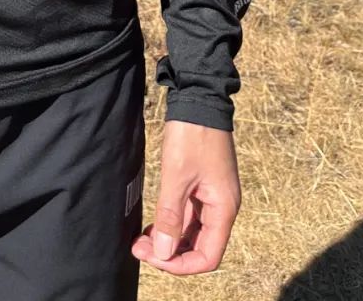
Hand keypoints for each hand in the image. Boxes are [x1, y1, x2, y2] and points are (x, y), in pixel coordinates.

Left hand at [131, 118, 241, 274]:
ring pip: (192, 232)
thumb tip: (163, 253)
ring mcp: (212, 196)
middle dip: (169, 252)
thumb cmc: (192, 135)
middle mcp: (222, 207)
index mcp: (224, 208)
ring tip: (140, 239)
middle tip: (138, 248)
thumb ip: (170, 216)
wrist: (199, 98)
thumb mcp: (177, 176)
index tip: (153, 256)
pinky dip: (171, 223)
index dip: (180, 264)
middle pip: (199, 247)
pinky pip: (188, 215)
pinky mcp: (202, 186)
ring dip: (168, 239)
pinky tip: (151, 225)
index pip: (208, 256)